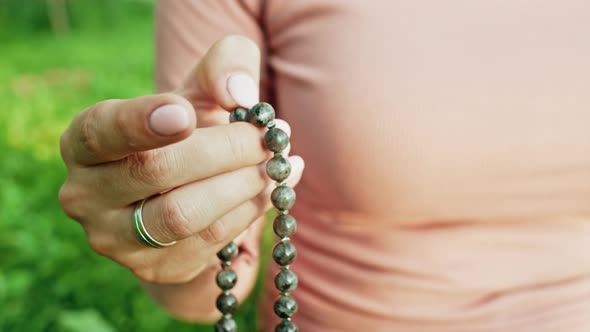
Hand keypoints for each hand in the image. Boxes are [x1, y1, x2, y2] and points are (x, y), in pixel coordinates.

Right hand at [58, 36, 303, 284]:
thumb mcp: (201, 91)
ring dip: (241, 186)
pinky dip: (248, 211)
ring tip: (275, 163)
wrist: (186, 193)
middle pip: (155, 171)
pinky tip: (269, 189)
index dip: (142, 122)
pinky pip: (208, 241)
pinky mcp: (153, 268)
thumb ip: (222, 68)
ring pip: (183, 214)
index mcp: (85, 142)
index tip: (187, 114)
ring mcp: (115, 239)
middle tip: (267, 136)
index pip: (103, 131)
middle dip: (224, 150)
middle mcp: (85, 194)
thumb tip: (241, 93)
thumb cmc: (190, 133)